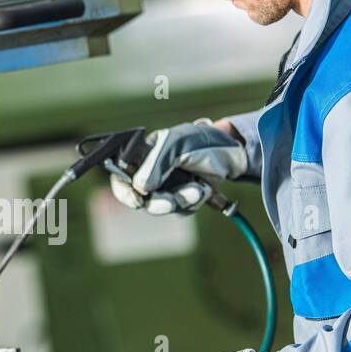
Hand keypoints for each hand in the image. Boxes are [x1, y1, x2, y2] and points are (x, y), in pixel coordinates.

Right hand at [110, 120, 247, 215]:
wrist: (230, 151)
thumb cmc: (199, 140)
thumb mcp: (175, 144)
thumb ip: (155, 163)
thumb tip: (141, 188)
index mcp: (141, 156)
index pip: (120, 176)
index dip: (124, 191)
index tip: (137, 200)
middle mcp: (150, 173)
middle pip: (140, 198)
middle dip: (159, 203)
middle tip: (172, 201)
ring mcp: (166, 186)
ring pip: (161, 207)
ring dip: (181, 201)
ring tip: (197, 188)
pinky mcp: (182, 197)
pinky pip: (180, 211)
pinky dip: (192, 203)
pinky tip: (202, 189)